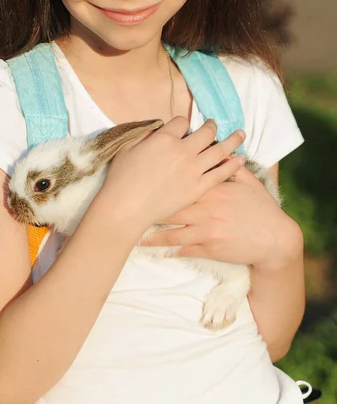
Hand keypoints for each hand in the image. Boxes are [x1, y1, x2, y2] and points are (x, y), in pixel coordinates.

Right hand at [97, 117, 245, 234]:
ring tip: (241, 134)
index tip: (181, 129)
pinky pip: (221, 173)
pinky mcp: (198, 188)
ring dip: (232, 139)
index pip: (180, 122)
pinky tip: (240, 160)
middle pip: (206, 132)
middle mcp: (182, 150)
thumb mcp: (127, 150)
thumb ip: (145, 137)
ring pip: (219, 149)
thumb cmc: (121, 180)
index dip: (181, 125)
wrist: (126, 208)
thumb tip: (157, 131)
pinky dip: (232, 164)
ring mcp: (193, 169)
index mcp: (164, 138)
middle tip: (214, 125)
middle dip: (211, 126)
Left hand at [142, 164, 302, 269]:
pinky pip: (183, 250)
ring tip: (134, 235)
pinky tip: (154, 251)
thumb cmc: (260, 209)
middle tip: (128, 210)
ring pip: (171, 233)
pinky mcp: (209, 249)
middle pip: (170, 208)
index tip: (143, 183)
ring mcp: (207, 231)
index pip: (181, 183)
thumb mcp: (248, 184)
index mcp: (213, 190)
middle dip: (149, 210)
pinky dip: (168, 250)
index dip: (161, 184)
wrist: (275, 239)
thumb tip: (219, 153)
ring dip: (151, 236)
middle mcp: (207, 209)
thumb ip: (230, 169)